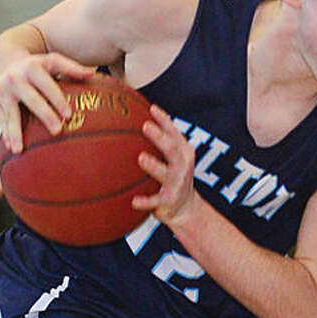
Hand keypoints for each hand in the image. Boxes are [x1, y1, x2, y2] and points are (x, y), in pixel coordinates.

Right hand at [0, 50, 93, 151]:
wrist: (6, 61)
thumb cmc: (37, 67)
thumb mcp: (53, 62)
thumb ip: (72, 68)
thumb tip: (93, 73)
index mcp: (32, 67)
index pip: (48, 85)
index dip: (58, 99)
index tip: (69, 115)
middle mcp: (15, 76)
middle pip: (32, 99)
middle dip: (45, 115)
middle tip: (57, 131)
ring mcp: (1, 88)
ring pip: (11, 113)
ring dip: (15, 132)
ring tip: (19, 150)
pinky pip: (1, 119)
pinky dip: (6, 133)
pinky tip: (12, 147)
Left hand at [135, 104, 196, 226]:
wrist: (185, 208)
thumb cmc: (173, 176)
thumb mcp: (173, 158)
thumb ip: (160, 141)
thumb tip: (132, 119)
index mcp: (182, 152)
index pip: (174, 132)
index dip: (164, 120)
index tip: (151, 108)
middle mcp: (182, 165)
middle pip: (171, 148)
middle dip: (159, 136)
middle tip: (145, 126)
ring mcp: (176, 183)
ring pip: (164, 173)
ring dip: (153, 165)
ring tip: (141, 158)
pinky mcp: (168, 201)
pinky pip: (155, 201)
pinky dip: (145, 201)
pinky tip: (133, 201)